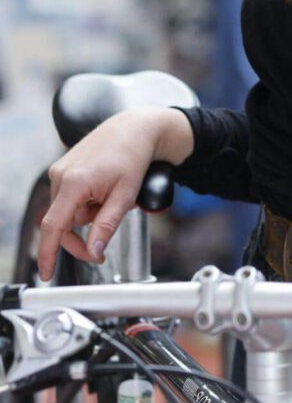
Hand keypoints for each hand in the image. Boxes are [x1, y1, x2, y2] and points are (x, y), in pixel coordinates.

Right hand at [37, 107, 191, 281]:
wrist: (134, 129)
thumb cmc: (133, 156)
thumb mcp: (125, 196)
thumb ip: (107, 226)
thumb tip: (93, 252)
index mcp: (75, 182)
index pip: (53, 226)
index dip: (48, 254)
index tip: (45, 274)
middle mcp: (60, 175)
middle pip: (61, 224)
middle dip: (81, 238)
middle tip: (101, 250)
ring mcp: (60, 171)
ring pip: (68, 213)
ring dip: (87, 217)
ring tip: (110, 199)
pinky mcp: (63, 169)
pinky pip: (69, 199)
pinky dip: (85, 204)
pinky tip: (101, 192)